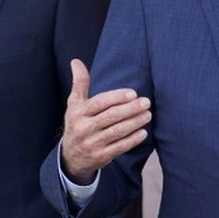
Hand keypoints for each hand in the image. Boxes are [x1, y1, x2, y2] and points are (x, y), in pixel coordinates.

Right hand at [60, 59, 150, 183]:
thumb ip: (79, 83)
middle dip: (131, 109)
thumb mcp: (74, 104)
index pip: (100, 102)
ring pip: (117, 132)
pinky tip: (143, 132)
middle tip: (146, 102)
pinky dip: (132, 140)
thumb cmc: (77, 123)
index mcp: (78, 112)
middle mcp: (83, 128)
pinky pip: (119, 147)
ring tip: (148, 114)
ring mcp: (92, 143)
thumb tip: (76, 61)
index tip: (133, 93)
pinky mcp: (100, 157)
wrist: (71, 157)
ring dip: (135, 122)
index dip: (117, 97)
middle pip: (110, 116)